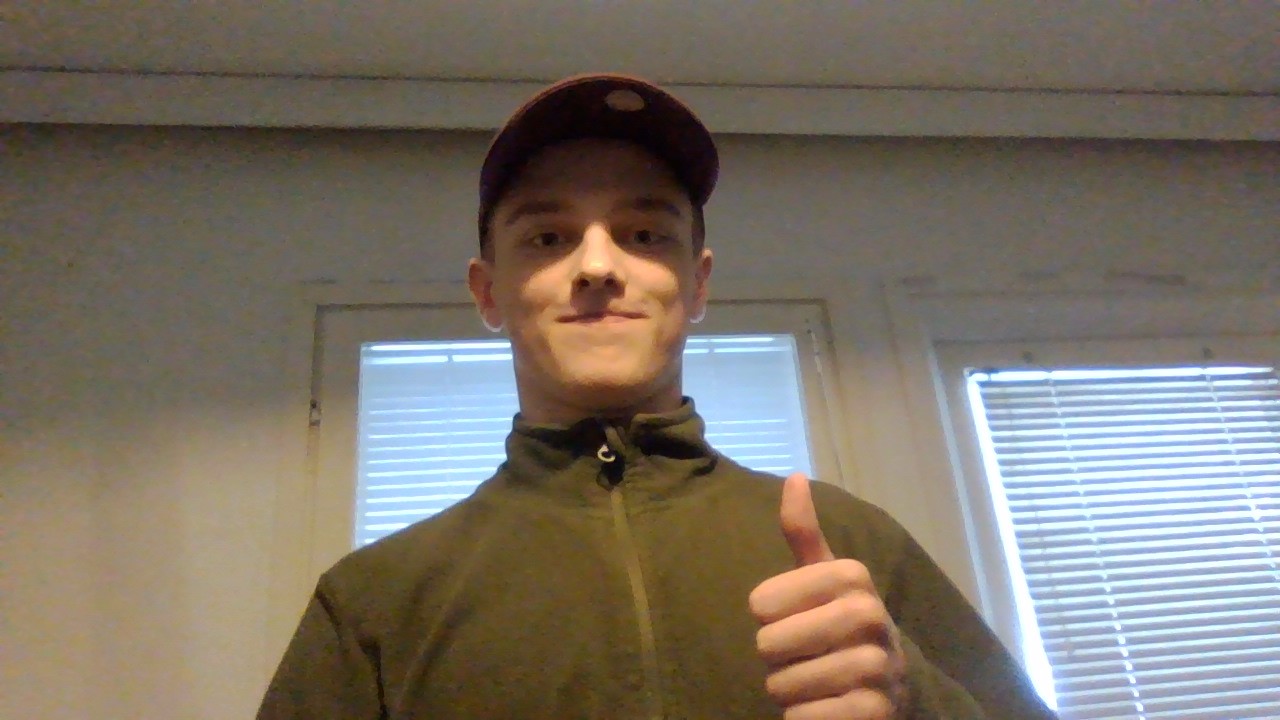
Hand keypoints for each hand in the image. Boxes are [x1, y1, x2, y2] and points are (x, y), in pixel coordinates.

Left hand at [749, 473, 906, 719]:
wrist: (895, 685)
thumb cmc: (843, 622)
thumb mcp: (824, 576)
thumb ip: (804, 534)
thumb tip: (794, 475)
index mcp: (853, 577)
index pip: (763, 602)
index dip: (765, 615)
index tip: (788, 616)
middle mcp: (871, 616)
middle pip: (770, 643)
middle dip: (774, 657)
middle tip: (797, 655)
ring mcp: (878, 667)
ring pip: (786, 684)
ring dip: (786, 690)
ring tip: (807, 681)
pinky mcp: (875, 713)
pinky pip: (807, 718)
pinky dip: (801, 718)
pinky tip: (818, 707)